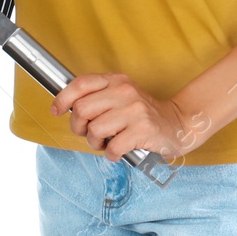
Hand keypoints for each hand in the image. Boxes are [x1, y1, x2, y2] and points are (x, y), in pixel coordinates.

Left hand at [50, 73, 207, 161]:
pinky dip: (111, 154)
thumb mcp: (120, 96)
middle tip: (88, 133)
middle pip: (82, 109)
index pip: (80, 84)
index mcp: (116, 81)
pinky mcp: (143, 130)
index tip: (57, 110)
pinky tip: (118, 151)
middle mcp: (125, 92)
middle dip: (78, 127)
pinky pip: (113, 148)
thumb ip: (97, 98)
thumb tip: (65, 108)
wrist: (179, 123)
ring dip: (95, 143)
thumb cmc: (142, 114)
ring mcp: (135, 110)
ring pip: (94, 130)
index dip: (63, 98)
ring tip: (106, 142)